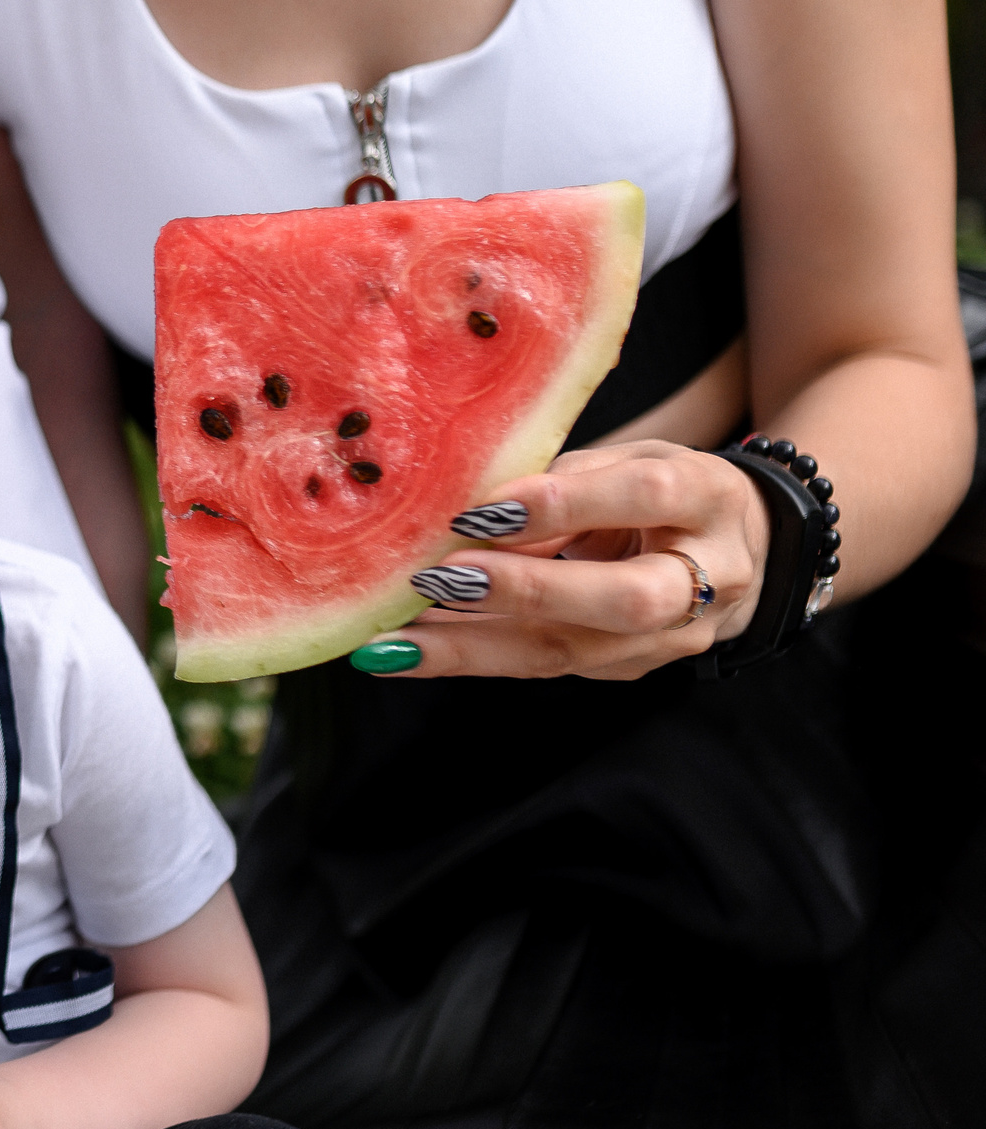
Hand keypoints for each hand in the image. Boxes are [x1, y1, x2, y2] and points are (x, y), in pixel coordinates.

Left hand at [366, 440, 771, 680]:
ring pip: (572, 651)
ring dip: (472, 646)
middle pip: (625, 599)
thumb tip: (471, 513)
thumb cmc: (664, 491)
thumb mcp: (628, 459)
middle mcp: (708, 578)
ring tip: (392, 640)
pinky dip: (472, 655)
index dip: (565, 502)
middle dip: (526, 591)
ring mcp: (673, 638)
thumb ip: (564, 482)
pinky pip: (543, 664)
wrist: (735, 551)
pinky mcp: (628, 669)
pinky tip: (408, 649)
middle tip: (438, 578)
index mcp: (711, 499)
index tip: (484, 508)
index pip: (646, 498)